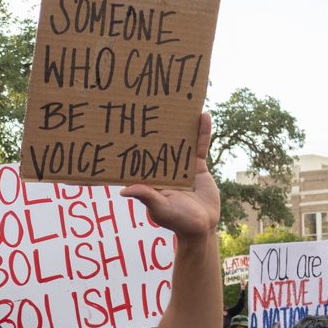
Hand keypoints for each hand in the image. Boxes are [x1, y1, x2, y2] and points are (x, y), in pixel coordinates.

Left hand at [120, 112, 220, 241]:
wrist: (202, 227)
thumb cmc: (178, 221)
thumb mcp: (162, 209)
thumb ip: (147, 197)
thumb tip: (123, 191)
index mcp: (150, 176)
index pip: (139, 156)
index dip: (133, 141)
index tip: (125, 123)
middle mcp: (163, 168)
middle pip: (158, 143)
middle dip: (154, 125)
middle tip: (149, 100)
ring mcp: (180, 166)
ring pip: (179, 141)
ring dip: (179, 124)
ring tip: (178, 102)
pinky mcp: (197, 166)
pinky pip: (199, 146)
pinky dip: (201, 132)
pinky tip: (203, 116)